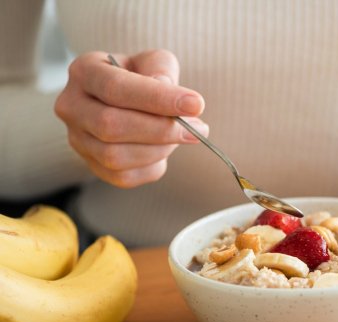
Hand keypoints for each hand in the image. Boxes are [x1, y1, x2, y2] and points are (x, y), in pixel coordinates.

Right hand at [55, 50, 208, 187]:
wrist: (126, 102)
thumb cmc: (141, 78)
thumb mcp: (154, 62)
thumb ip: (161, 70)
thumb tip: (169, 93)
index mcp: (84, 72)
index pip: (116, 88)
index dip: (158, 99)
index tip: (195, 105)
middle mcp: (71, 106)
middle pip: (111, 126)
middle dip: (161, 130)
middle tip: (198, 128)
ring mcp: (77, 140)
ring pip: (116, 156)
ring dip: (159, 149)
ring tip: (184, 136)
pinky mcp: (92, 166)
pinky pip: (124, 177)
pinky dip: (152, 166)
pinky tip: (164, 150)